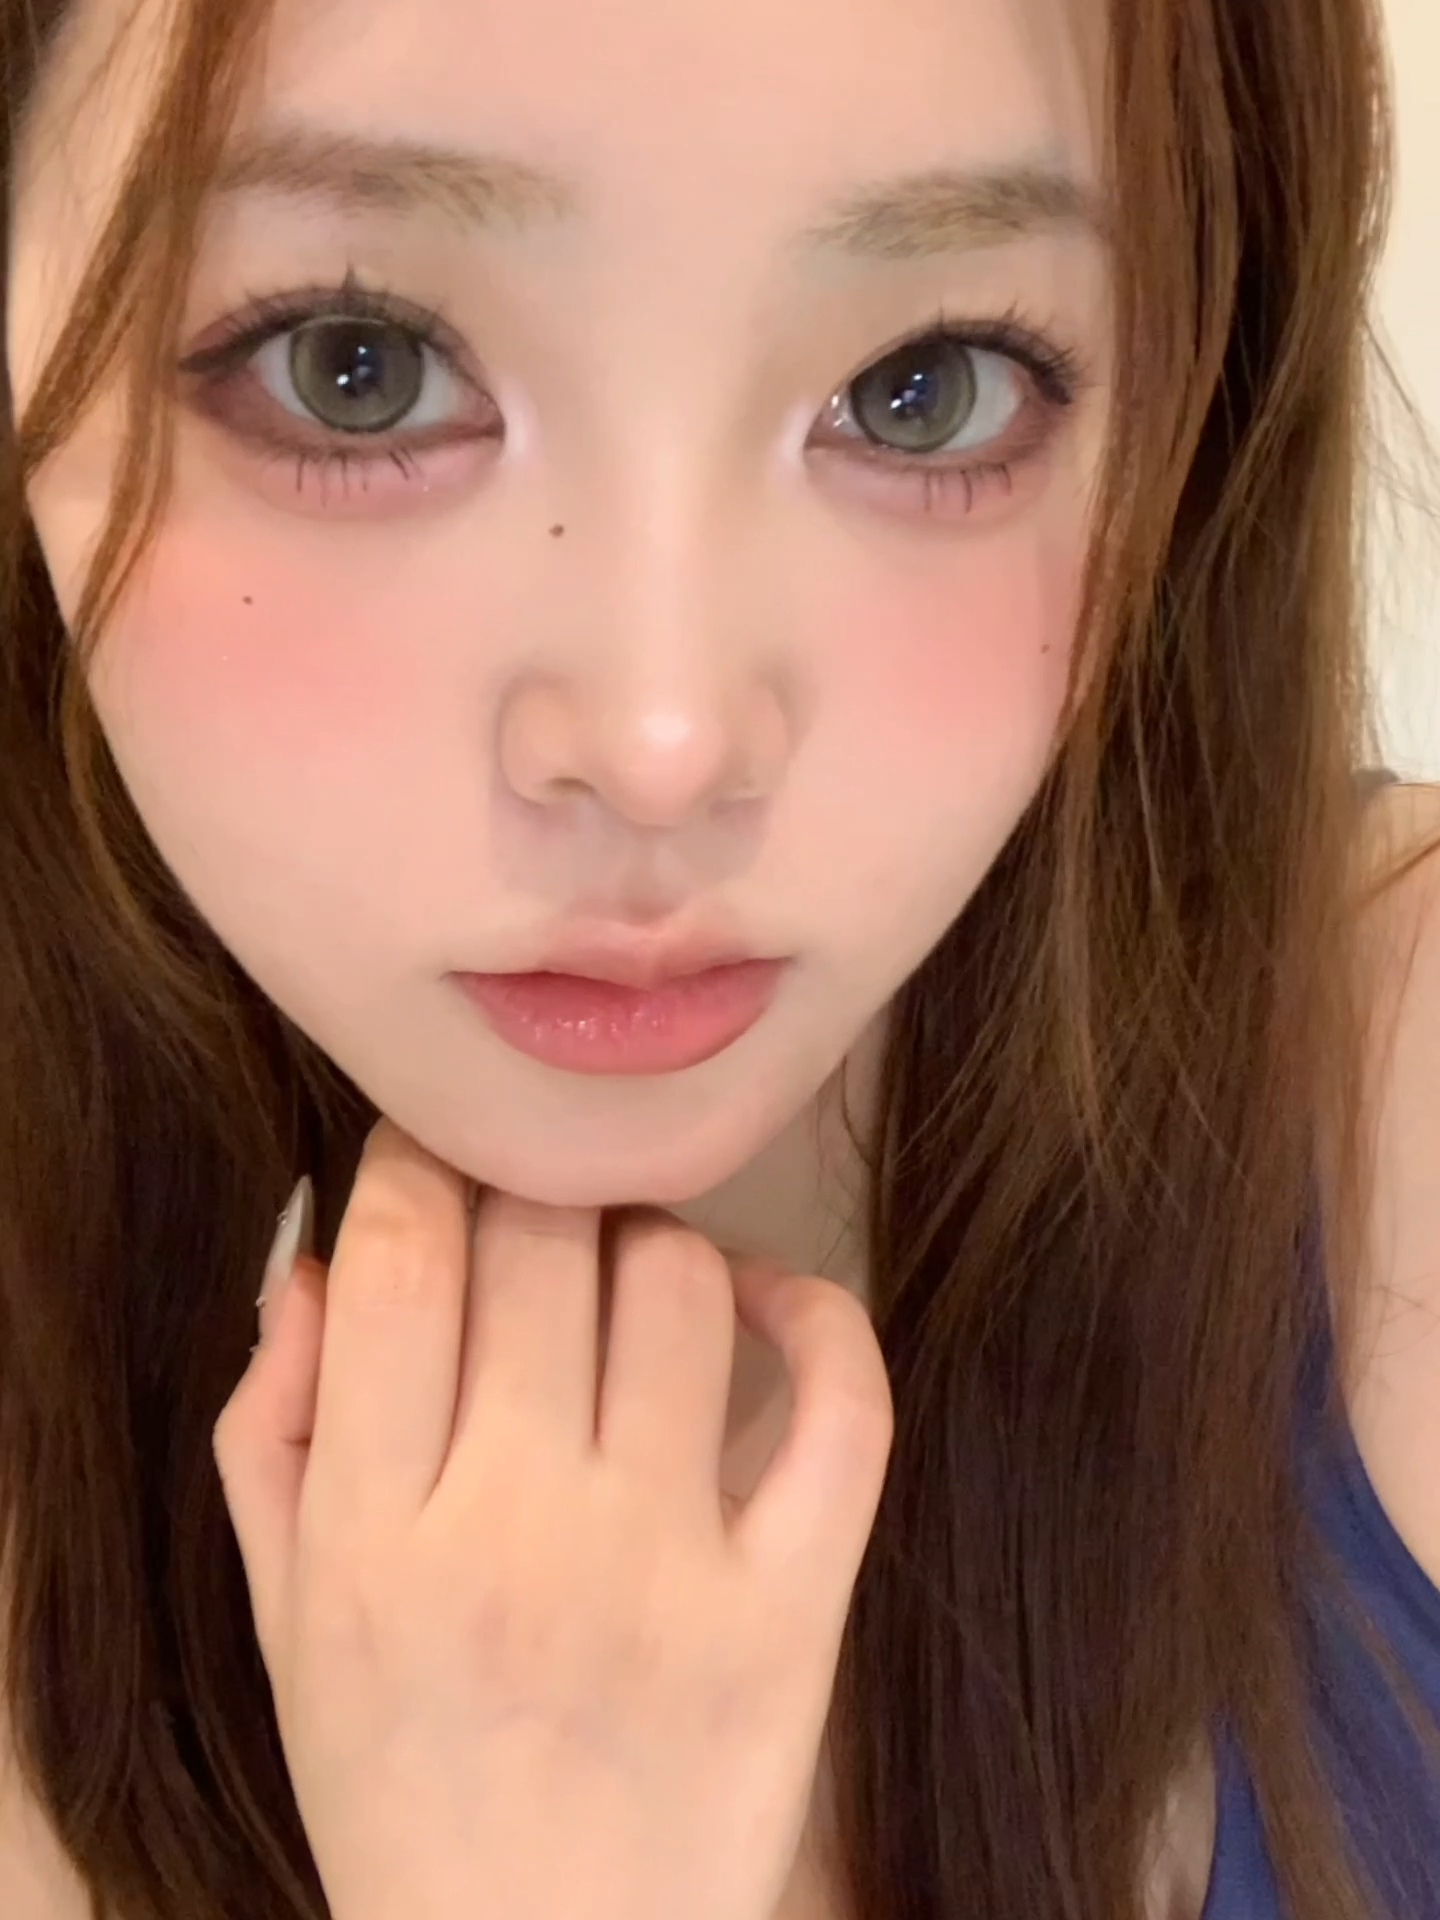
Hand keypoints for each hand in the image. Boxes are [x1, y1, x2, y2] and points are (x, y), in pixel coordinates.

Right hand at [213, 1118, 893, 1919]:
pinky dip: (817, 1318)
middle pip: (542, 1240)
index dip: (417, 1162)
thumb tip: (319, 1256)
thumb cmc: (400, 1786)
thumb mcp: (287, 1623)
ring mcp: (670, 1570)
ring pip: (680, 1285)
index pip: (401, 1255)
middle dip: (529, 1190)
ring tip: (624, 1275)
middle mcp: (520, 1532)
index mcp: (375, 1533)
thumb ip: (274, 1430)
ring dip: (649, 1241)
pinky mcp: (794, 1613)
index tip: (431, 1162)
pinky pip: (843, 1406)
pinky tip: (764, 1306)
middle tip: (528, 1220)